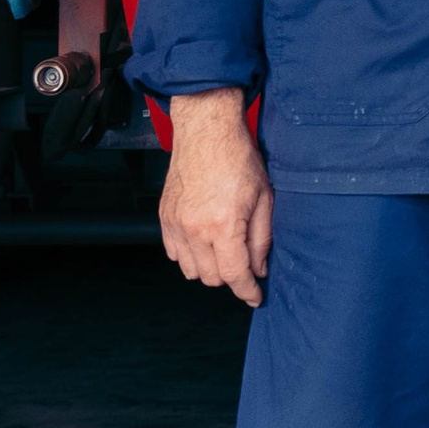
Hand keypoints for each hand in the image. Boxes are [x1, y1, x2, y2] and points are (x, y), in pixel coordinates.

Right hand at [160, 87, 273, 309]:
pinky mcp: (164, 218)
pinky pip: (174, 254)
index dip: (247, 291)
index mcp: (223, 225)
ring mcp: (175, 224)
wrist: (206, 131)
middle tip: (245, 260)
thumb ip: (261, 239)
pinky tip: (204, 241)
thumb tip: (258, 268)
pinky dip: (189, 255)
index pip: (234, 275)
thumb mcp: (264, 198)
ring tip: (224, 249)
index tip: (255, 296)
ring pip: (191, 270)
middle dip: (231, 276)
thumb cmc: (237, 158)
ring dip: (209, 268)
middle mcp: (194, 229)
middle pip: (211, 278)